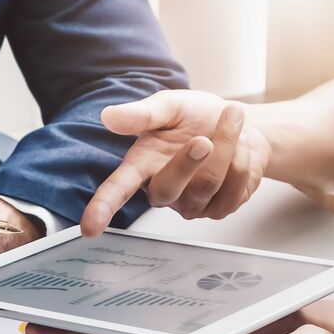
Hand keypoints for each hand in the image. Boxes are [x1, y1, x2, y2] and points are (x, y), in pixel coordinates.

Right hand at [81, 90, 270, 235]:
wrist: (240, 125)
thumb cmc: (197, 117)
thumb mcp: (170, 106)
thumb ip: (142, 114)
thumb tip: (108, 116)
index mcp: (141, 164)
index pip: (117, 190)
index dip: (102, 208)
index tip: (89, 228)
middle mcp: (162, 190)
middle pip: (169, 188)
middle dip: (190, 160)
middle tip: (204, 137)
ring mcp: (191, 204)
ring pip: (208, 184)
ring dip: (228, 147)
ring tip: (231, 122)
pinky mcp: (218, 209)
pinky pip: (234, 191)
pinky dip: (244, 161)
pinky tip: (239, 150)